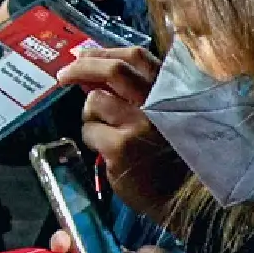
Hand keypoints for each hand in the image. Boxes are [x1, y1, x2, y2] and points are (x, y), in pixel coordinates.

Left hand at [58, 48, 188, 218]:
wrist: (190, 200)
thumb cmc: (174, 158)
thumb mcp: (167, 118)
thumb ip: (138, 95)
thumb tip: (92, 77)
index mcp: (170, 91)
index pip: (137, 56)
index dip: (105, 52)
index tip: (84, 54)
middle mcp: (157, 103)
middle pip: (113, 70)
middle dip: (81, 67)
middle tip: (63, 75)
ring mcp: (139, 125)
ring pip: (94, 102)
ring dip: (90, 116)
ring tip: (103, 134)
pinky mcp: (121, 148)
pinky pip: (90, 133)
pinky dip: (92, 141)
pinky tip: (108, 155)